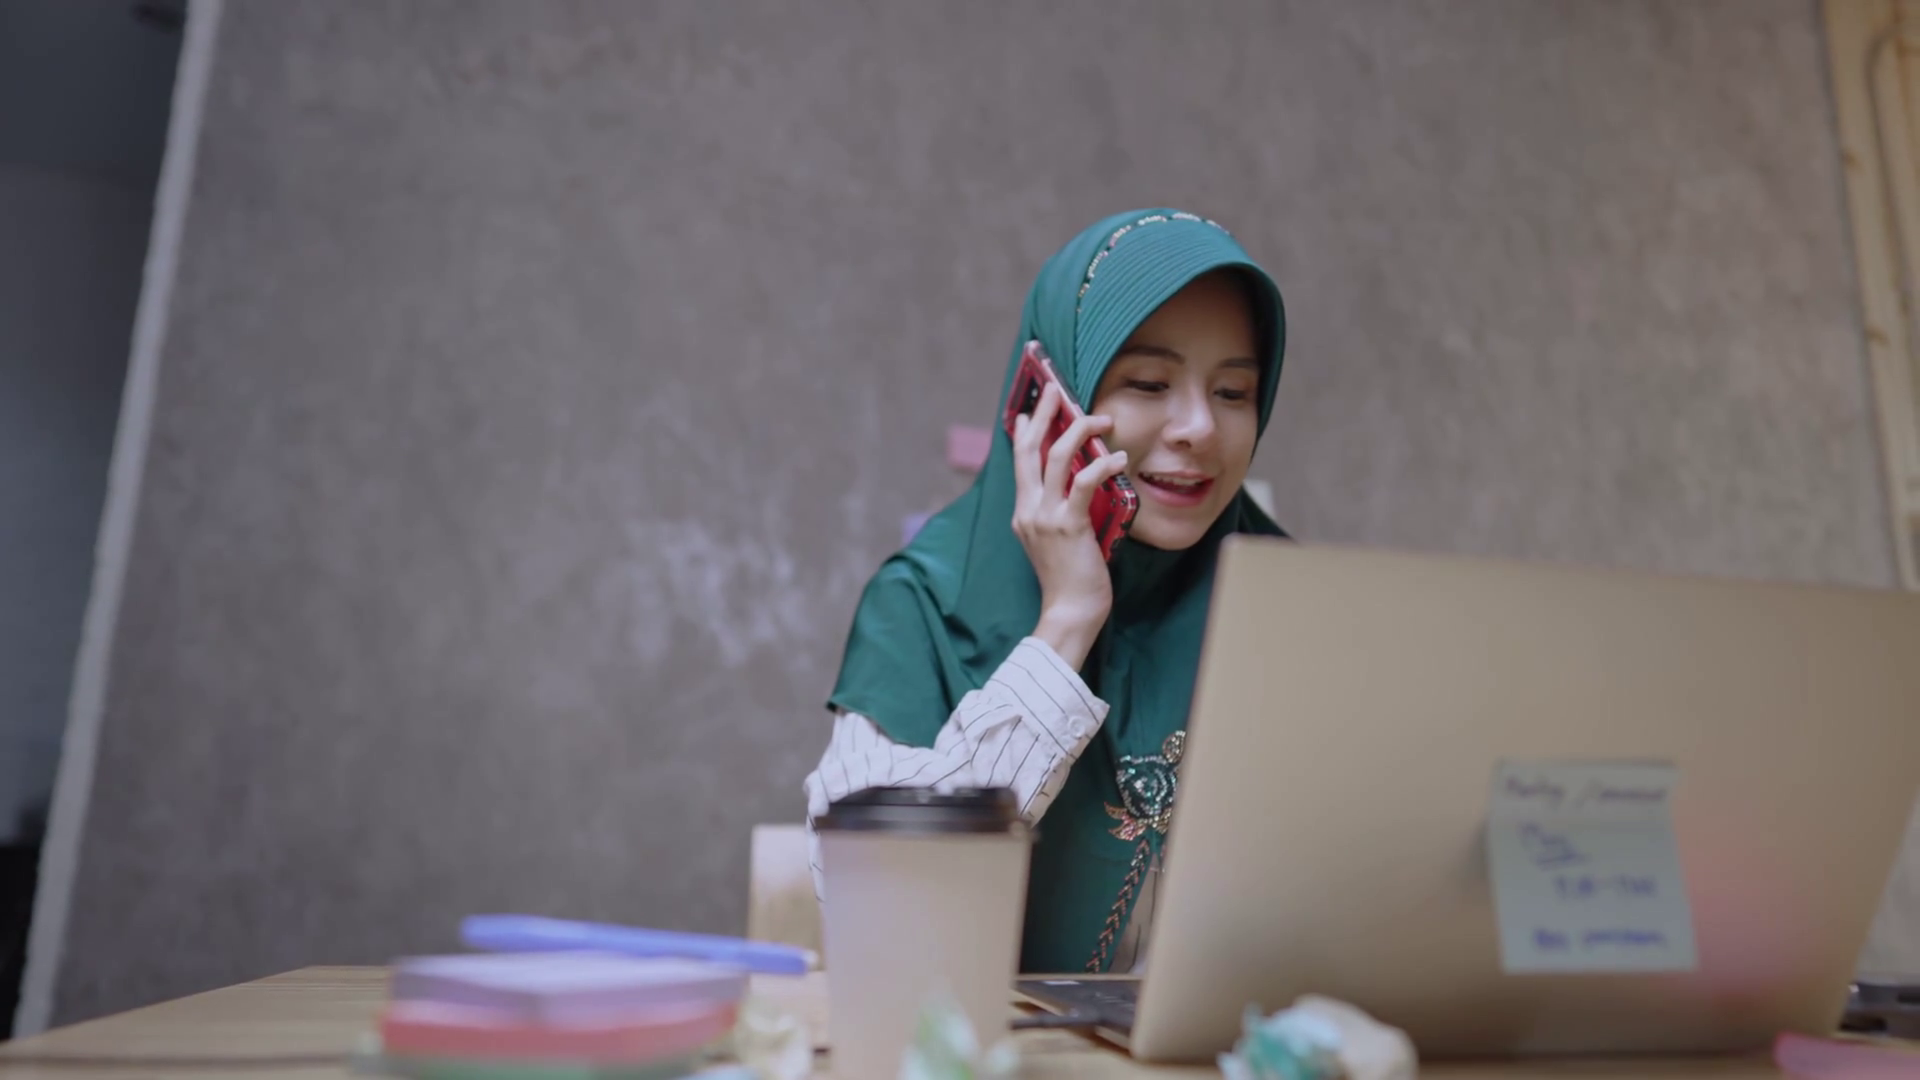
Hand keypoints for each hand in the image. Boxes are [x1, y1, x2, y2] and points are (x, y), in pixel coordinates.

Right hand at [1010, 382, 1128, 668]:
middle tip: (1055, 389)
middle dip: (1043, 414)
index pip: (1020, 462)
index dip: (1023, 431)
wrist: (1069, 611)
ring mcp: (1046, 516)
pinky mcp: (1069, 525)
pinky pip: (1084, 483)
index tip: (1029, 410)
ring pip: (1057, 457)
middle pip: (1030, 449)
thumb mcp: (1056, 539)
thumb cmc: (1070, 579)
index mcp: (1024, 512)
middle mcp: (1029, 509)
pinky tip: (1118, 457)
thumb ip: (1059, 512)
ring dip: (1080, 430)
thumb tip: (1077, 485)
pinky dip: (1102, 464)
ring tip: (1101, 419)